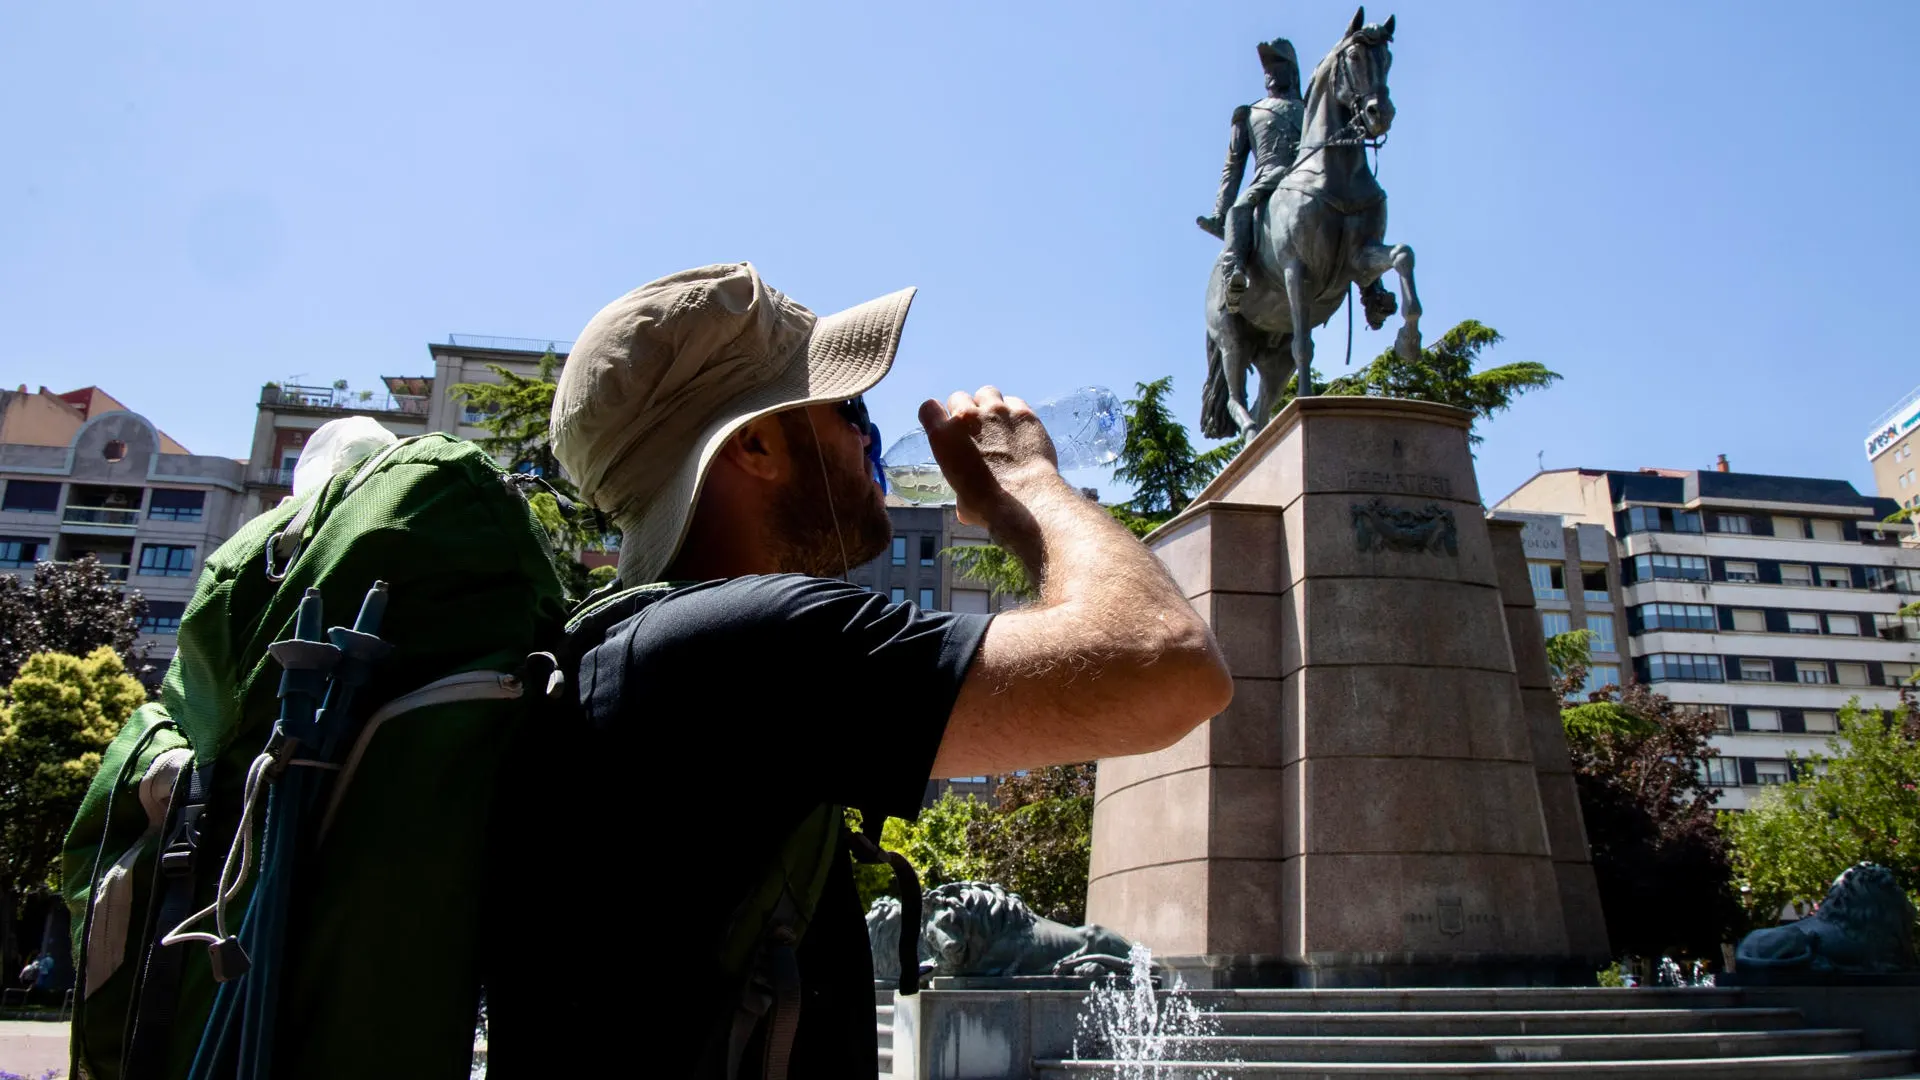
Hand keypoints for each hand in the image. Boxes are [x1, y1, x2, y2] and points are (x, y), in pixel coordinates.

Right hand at [919, 386, 1059, 527]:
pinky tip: (1020, 429)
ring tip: (999, 423)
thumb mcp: (962, 501)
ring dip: (990, 405)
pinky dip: (1015, 413)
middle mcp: (966, 417)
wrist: (1025, 498)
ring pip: (987, 392)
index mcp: (943, 437)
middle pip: (959, 397)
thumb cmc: (988, 505)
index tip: (945, 423)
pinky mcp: (1023, 413)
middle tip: (976, 429)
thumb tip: (966, 505)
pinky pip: (1015, 402)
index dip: (937, 415)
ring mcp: (996, 411)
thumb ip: (962, 489)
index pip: (929, 408)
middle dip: (966, 411)